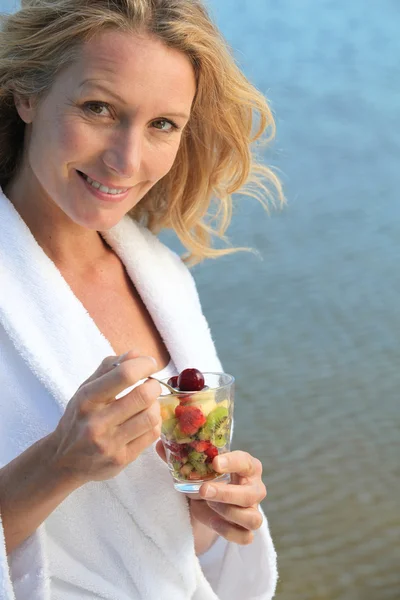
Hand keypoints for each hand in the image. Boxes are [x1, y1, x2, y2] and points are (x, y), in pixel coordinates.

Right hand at [51, 350, 161, 484]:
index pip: (125, 375)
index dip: (145, 365)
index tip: (149, 364)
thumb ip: (109, 368)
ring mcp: (110, 444)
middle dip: (154, 385)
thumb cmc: (78, 418)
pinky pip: (152, 434)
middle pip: (144, 396)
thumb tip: (136, 353)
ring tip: (147, 404)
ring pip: (151, 416)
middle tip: (150, 385)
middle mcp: (97, 422)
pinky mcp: (122, 459)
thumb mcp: (86, 389)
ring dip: (155, 405)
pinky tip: (144, 421)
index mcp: (87, 399)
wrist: (63, 461)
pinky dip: (153, 423)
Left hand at [156, 443, 265, 546]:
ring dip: (227, 513)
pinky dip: (227, 531)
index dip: (232, 462)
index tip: (215, 462)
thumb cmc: (206, 478)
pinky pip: (245, 537)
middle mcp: (255, 487)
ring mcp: (254, 510)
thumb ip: (179, 456)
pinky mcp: (247, 530)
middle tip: (203, 490)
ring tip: (207, 504)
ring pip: (252, 518)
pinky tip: (211, 521)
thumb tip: (158, 444)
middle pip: (251, 494)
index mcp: (247, 466)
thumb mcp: (195, 467)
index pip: (245, 461)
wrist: (208, 502)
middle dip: (226, 493)